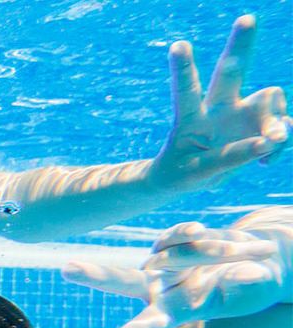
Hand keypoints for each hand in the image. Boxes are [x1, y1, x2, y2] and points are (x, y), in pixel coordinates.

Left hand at [64, 212, 289, 327]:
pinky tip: (209, 237)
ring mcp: (161, 262)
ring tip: (235, 252)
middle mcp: (159, 288)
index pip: (145, 327)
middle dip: (96, 274)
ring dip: (205, 251)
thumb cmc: (257, 284)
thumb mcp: (256, 289)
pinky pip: (180, 232)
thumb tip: (242, 275)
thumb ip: (247, 286)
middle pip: (122, 281)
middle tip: (67, 268)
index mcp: (175, 311)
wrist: (260, 260)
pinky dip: (199, 234)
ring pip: (169, 251)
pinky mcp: (167, 241)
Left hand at [151, 15, 290, 190]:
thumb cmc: (184, 172)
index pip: (187, 91)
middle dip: (241, 45)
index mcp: (191, 117)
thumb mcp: (199, 172)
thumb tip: (272, 140)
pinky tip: (268, 159)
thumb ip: (233, 157)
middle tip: (247, 18)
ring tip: (273, 145)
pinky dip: (282, 144)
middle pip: (231, 71)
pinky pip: (283, 128)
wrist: (189, 178)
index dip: (184, 69)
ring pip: (270, 98)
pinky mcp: (260, 124)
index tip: (178, 45)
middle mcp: (218, 107)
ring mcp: (242, 113)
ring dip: (277, 122)